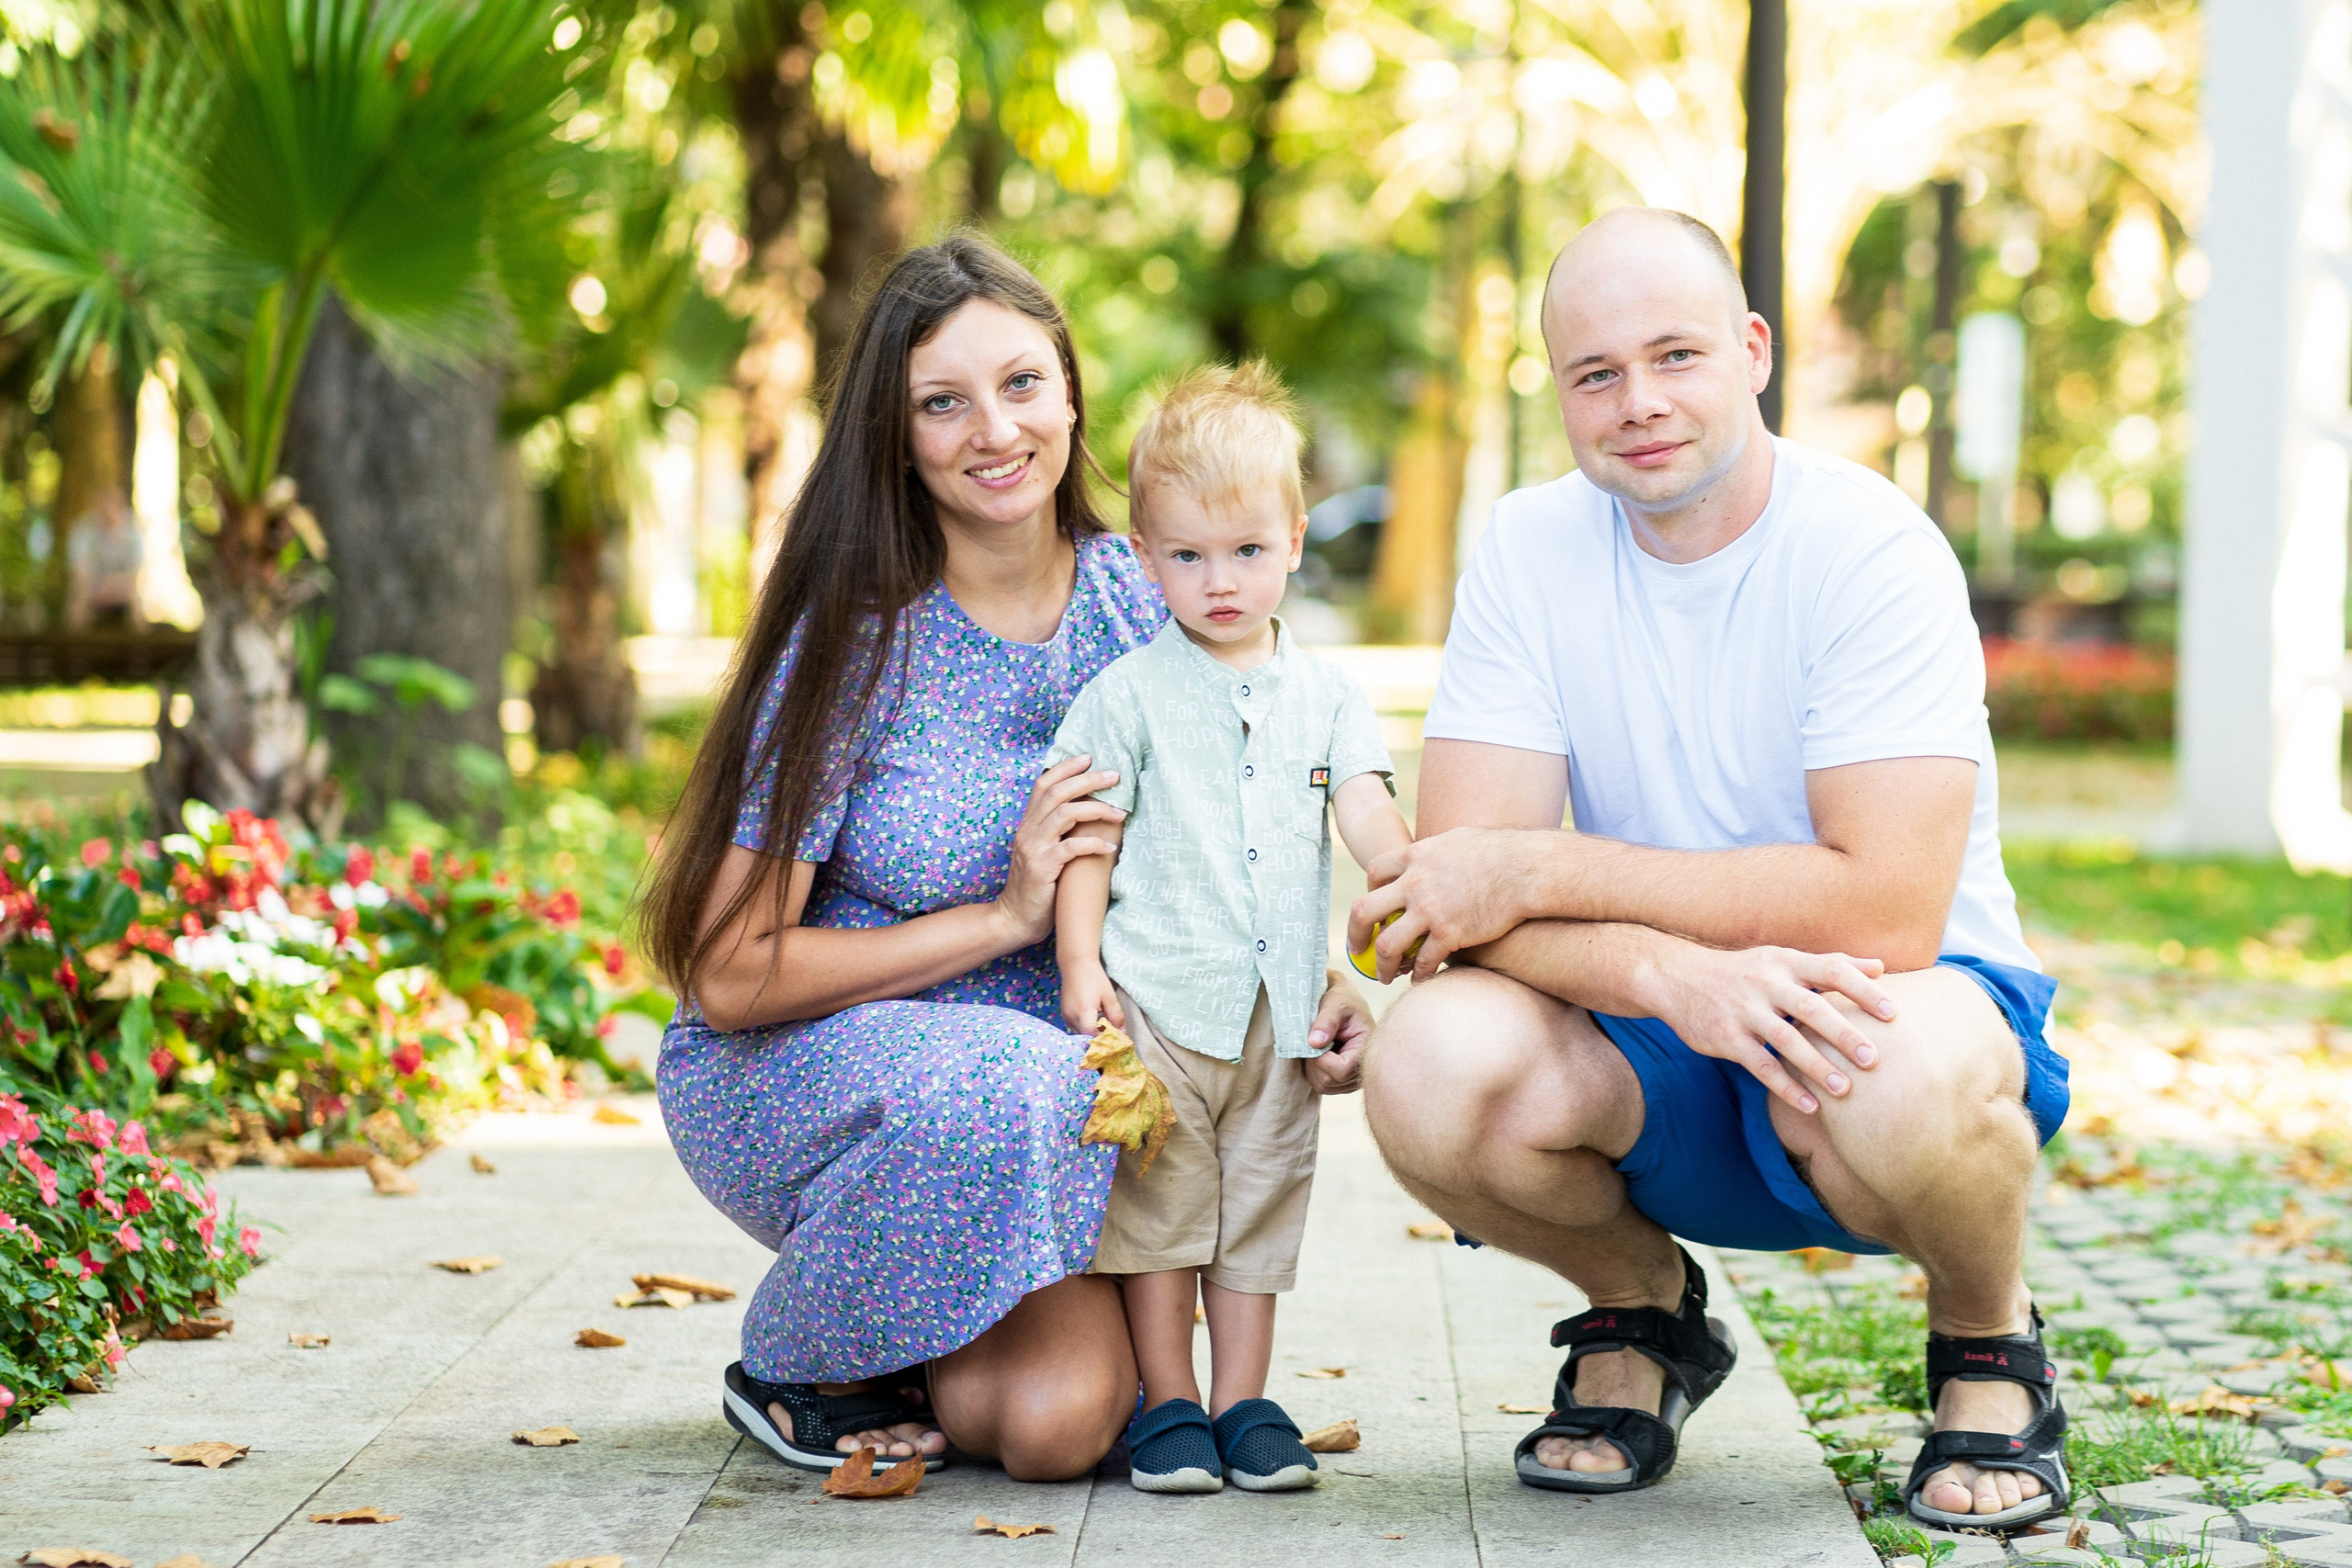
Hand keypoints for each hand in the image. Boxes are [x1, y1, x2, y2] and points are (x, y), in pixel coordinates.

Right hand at [994, 755, 1124, 946]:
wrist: (1016, 918)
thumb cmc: (1038, 885)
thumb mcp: (1044, 851)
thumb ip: (1058, 831)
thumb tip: (1089, 810)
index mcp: (1028, 823)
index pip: (1043, 784)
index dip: (1065, 768)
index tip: (1089, 757)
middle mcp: (1028, 830)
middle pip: (1057, 792)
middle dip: (1088, 780)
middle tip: (1115, 775)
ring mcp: (1034, 848)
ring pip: (1064, 814)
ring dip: (1096, 808)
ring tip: (1120, 812)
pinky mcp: (1043, 868)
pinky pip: (1071, 848)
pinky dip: (1093, 844)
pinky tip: (1110, 847)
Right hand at [1059, 961, 1123, 1034]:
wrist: (1076, 964)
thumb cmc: (1094, 978)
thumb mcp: (1109, 996)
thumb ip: (1116, 1016)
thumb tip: (1121, 1033)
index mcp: (1083, 1011)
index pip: (1091, 1035)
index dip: (1103, 1041)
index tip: (1114, 1042)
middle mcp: (1071, 1016)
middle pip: (1085, 1038)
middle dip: (1099, 1040)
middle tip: (1112, 1038)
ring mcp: (1066, 1016)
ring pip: (1080, 1035)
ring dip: (1092, 1035)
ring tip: (1105, 1030)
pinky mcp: (1065, 1015)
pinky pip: (1076, 1028)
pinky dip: (1085, 1030)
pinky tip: (1095, 1023)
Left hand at [1302, 968, 1373, 1094]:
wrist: (1346, 1003)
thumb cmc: (1342, 1000)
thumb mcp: (1334, 1003)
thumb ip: (1326, 1021)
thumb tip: (1315, 1043)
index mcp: (1367, 1049)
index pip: (1341, 1071)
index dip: (1322, 1059)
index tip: (1317, 1040)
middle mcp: (1364, 1069)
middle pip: (1329, 1081)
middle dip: (1315, 1062)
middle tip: (1317, 1040)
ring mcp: (1354, 1078)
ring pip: (1323, 1086)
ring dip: (1314, 1066)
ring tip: (1321, 1045)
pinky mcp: (1345, 1082)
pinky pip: (1322, 1085)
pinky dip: (1315, 1070)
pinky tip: (1322, 1053)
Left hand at [1347, 827, 1543, 983]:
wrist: (1526, 869)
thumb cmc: (1499, 851)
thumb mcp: (1455, 839)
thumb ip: (1432, 852)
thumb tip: (1425, 856)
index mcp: (1414, 856)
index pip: (1373, 873)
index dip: (1370, 892)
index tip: (1376, 908)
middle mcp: (1414, 882)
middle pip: (1363, 911)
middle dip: (1355, 935)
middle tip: (1357, 949)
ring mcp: (1429, 909)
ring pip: (1387, 945)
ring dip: (1382, 964)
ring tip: (1385, 975)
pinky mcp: (1449, 933)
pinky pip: (1423, 961)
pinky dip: (1417, 974)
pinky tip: (1419, 979)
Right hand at [1641, 943, 1894, 1113]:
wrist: (1676, 977)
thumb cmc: (1741, 972)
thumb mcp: (1781, 958)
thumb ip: (1830, 964)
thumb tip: (1881, 966)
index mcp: (1785, 962)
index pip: (1830, 970)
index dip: (1863, 989)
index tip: (1893, 1013)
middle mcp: (1765, 983)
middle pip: (1811, 1008)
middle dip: (1843, 1034)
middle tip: (1874, 1059)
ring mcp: (1743, 1011)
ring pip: (1785, 1040)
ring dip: (1816, 1067)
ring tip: (1845, 1090)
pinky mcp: (1725, 1037)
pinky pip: (1759, 1065)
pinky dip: (1785, 1086)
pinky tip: (1810, 1105)